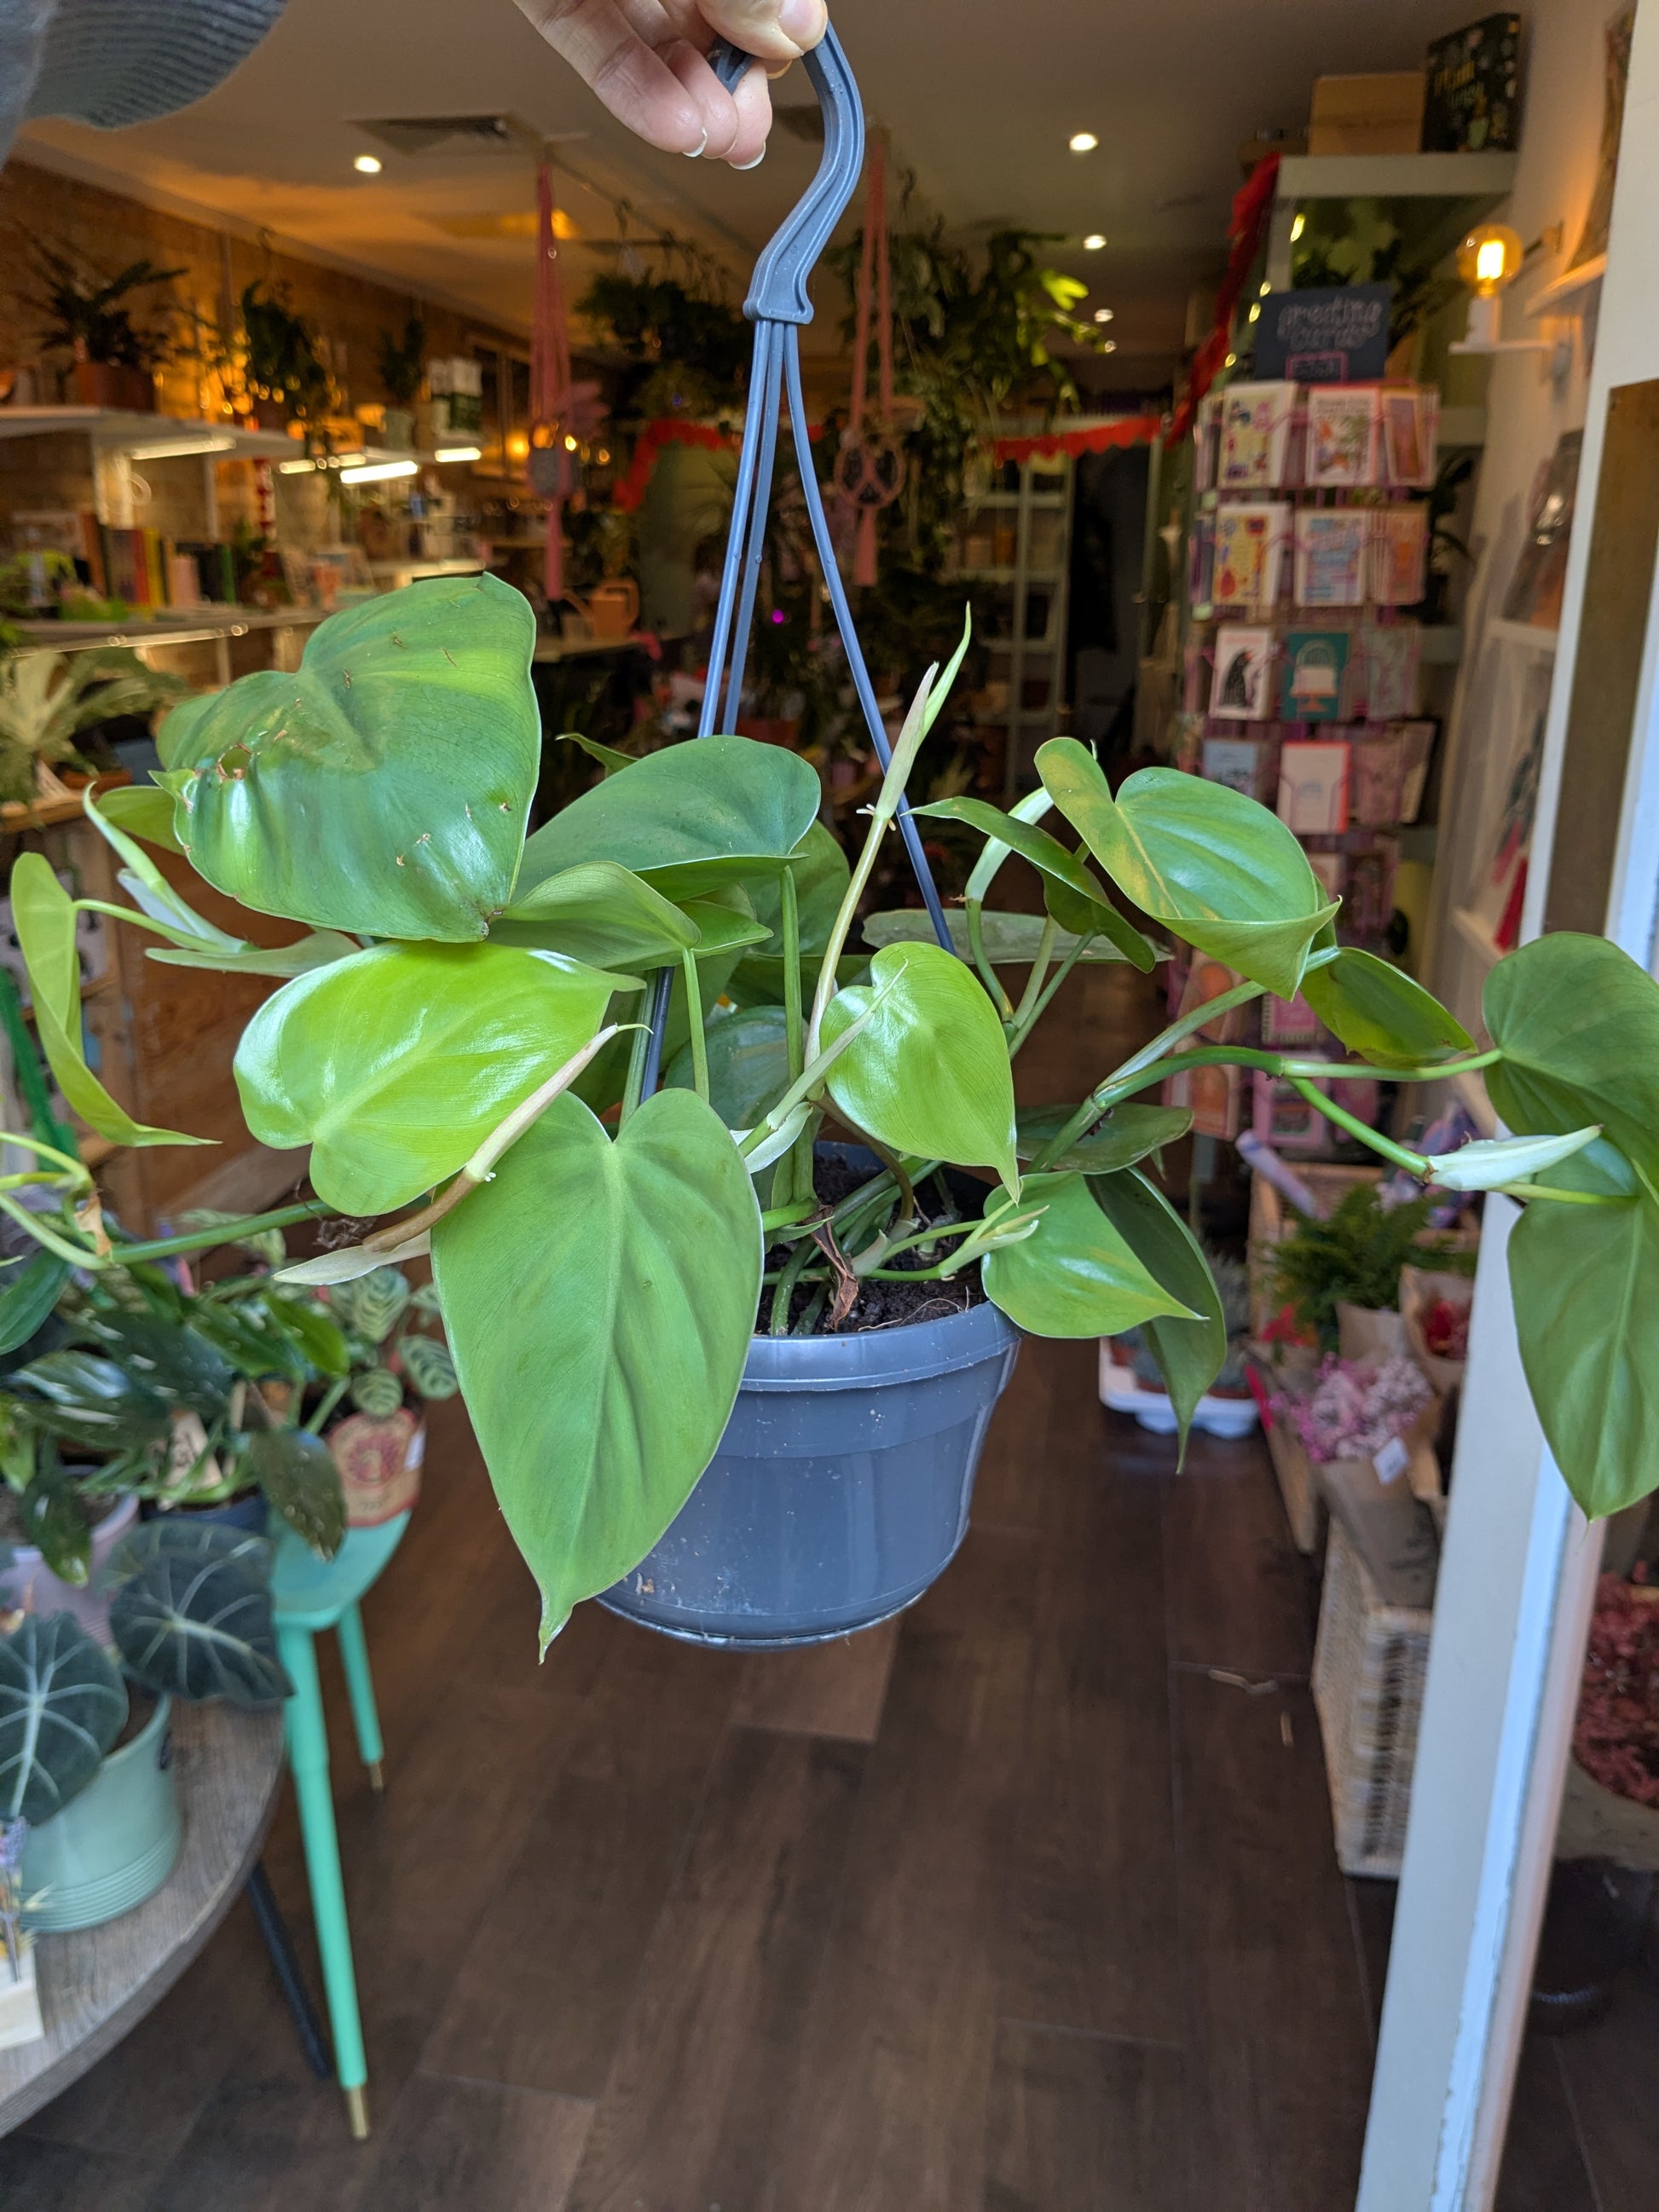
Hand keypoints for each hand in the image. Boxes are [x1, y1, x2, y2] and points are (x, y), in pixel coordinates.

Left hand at [516, 0, 827, 166]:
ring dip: (695, 103)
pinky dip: (637, 94)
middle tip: (751, 125)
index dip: (780, 24)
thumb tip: (798, 28)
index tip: (789, 53)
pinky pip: (598, 50)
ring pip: (661, 46)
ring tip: (717, 140)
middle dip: (737, 82)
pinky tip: (675, 130)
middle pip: (714, 22)